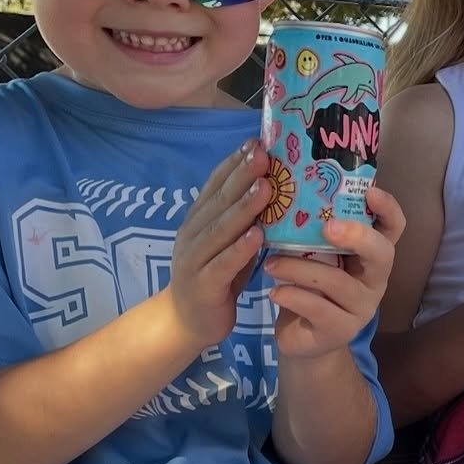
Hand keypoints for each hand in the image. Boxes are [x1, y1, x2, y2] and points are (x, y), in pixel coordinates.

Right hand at [169, 141, 268, 346]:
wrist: (186, 322)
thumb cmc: (216, 277)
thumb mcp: (230, 243)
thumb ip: (245, 219)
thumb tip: (277, 187)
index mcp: (199, 219)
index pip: (216, 184)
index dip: (235, 162)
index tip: (257, 140)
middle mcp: (193, 233)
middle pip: (219, 200)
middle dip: (242, 175)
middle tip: (264, 152)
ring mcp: (194, 259)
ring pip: (221, 229)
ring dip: (243, 206)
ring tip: (266, 186)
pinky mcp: (203, 285)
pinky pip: (223, 264)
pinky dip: (240, 249)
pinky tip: (257, 235)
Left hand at [266, 186, 405, 358]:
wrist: (302, 339)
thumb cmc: (309, 286)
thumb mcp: (316, 255)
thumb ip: (316, 229)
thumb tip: (295, 180)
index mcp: (371, 255)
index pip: (394, 228)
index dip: (388, 208)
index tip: (370, 190)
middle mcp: (374, 281)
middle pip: (382, 254)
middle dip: (358, 236)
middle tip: (328, 226)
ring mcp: (360, 308)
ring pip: (337, 282)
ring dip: (300, 268)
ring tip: (271, 262)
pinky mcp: (340, 330)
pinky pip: (318, 308)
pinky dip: (292, 296)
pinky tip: (274, 292)